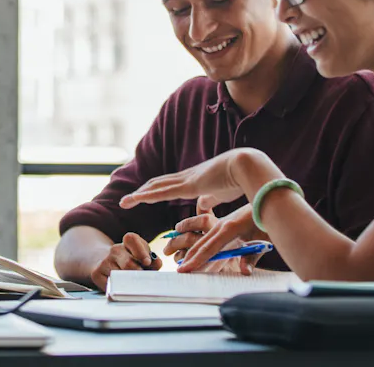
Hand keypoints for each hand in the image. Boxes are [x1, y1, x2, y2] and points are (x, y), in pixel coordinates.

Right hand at [90, 233, 159, 290]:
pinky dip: (119, 289)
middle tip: (143, 280)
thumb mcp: (142, 256)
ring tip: (134, 284)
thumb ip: (152, 260)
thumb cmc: (129, 260)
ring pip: (120, 276)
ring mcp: (104, 261)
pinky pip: (111, 285)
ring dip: (130, 283)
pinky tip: (122, 287)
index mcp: (127, 242)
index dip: (141, 251)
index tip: (147, 262)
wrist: (103, 260)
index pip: (132, 239)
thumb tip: (157, 263)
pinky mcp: (96, 274)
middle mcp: (115, 249)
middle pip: (128, 263)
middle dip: (138, 274)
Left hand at [120, 149, 281, 211]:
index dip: (156, 190)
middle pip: (158, 184)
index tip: (144, 196)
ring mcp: (186, 180)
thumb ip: (209, 199)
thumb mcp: (221, 193)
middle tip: (127, 200)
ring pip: (156, 187)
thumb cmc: (240, 179)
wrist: (248, 166)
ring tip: (125, 202)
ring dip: (139, 194)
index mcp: (195, 179)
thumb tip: (201, 206)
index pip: (170, 185)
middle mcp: (187, 177)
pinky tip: (136, 199)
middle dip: (142, 192)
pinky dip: (147, 196)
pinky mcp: (188, 185)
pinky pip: (162, 192)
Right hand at [173, 204, 268, 273]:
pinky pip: (208, 236)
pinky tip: (194, 251)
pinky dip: (199, 245)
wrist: (268, 199)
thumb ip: (252, 257)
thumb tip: (245, 272)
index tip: (184, 270)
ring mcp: (221, 223)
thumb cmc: (267, 222)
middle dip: (189, 258)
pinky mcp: (224, 223)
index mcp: (230, 229)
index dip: (196, 260)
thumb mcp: (263, 240)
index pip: (209, 248)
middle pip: (201, 244)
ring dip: (191, 251)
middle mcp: (222, 225)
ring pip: (203, 239)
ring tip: (180, 262)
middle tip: (178, 271)